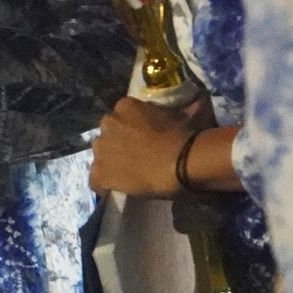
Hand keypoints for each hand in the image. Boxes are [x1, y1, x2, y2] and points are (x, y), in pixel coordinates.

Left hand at [90, 96, 211, 198]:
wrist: (182, 162)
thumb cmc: (186, 137)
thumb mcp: (182, 115)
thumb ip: (178, 110)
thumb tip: (196, 102)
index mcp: (125, 106)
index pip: (122, 118)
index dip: (132, 131)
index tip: (144, 141)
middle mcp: (107, 123)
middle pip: (108, 136)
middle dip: (119, 145)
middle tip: (137, 158)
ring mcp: (101, 148)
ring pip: (101, 156)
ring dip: (112, 163)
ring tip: (129, 175)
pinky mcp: (100, 172)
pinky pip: (96, 181)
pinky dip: (105, 186)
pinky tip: (117, 190)